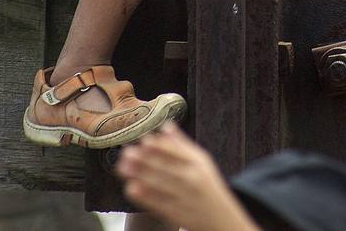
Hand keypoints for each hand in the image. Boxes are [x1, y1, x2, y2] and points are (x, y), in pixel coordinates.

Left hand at [116, 123, 257, 230]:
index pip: (178, 152)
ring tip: (123, 167)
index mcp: (199, 163)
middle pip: (166, 167)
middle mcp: (193, 179)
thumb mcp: (202, 162)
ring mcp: (185, 197)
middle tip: (127, 153)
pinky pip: (158, 203)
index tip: (144, 141)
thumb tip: (166, 126)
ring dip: (140, 175)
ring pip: (160, 185)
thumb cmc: (208, 186)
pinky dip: (144, 196)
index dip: (160, 146)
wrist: (222, 220)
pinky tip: (131, 188)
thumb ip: (182, 145)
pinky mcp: (177, 214)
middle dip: (145, 160)